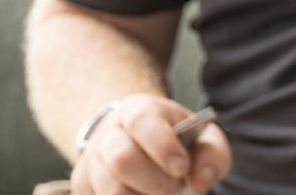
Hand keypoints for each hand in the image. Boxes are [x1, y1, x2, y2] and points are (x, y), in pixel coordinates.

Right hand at [71, 95, 231, 194]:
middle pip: (121, 158)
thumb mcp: (202, 137)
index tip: (182, 166)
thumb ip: (212, 154)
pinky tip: (141, 194)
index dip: (162, 145)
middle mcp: (109, 132)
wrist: (139, 142)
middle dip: (155, 180)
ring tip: (160, 191)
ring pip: (109, 187)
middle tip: (175, 185)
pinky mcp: (83, 185)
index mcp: (138, 110)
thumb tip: (202, 180)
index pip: (141, 120)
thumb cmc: (177, 140)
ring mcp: (91, 160)